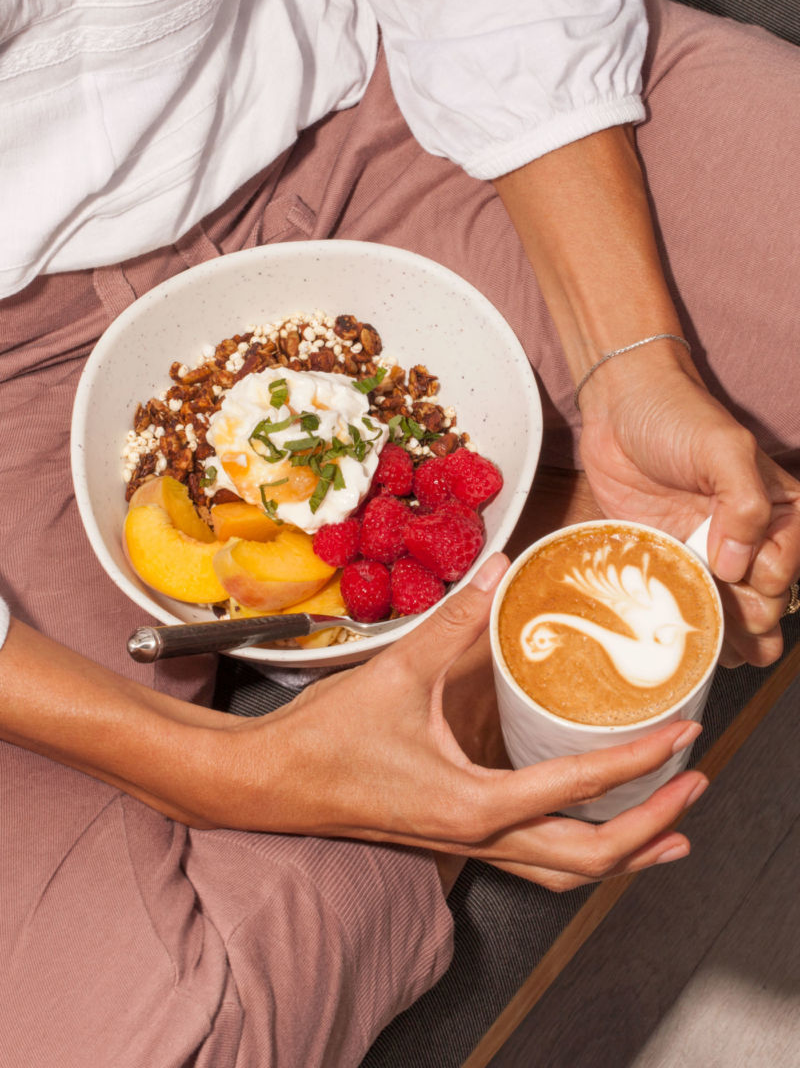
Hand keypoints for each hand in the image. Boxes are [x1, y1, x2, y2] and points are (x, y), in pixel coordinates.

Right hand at [211, 555, 706, 890]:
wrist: (272, 785)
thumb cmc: (327, 739)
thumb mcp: (398, 672)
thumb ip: (455, 619)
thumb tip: (502, 568)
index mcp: (473, 804)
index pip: (578, 787)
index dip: (639, 760)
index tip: (681, 736)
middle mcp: (479, 839)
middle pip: (590, 857)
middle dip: (652, 826)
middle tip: (695, 783)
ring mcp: (468, 849)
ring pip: (565, 874)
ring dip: (624, 856)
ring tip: (670, 835)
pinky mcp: (456, 841)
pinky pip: (535, 864)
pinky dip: (579, 854)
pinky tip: (589, 828)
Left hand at [577, 351, 799, 666]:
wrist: (617, 406)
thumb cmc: (676, 414)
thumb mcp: (723, 447)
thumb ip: (743, 501)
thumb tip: (737, 561)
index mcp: (777, 510)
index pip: (786, 568)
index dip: (764, 579)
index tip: (735, 572)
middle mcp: (747, 537)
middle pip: (763, 599)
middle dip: (749, 618)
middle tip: (723, 619)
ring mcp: (706, 552)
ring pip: (730, 612)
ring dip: (724, 635)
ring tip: (711, 649)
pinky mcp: (668, 558)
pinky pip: (685, 601)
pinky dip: (688, 625)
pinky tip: (685, 644)